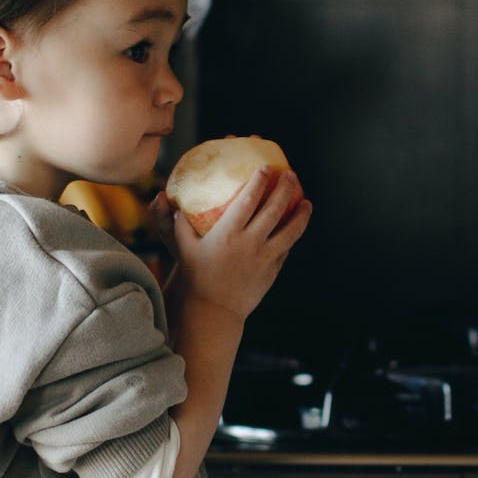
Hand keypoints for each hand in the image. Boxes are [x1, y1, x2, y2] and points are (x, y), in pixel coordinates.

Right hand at [171, 165, 310, 323]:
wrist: (214, 311)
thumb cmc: (196, 278)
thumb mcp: (184, 249)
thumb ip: (179, 225)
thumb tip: (170, 204)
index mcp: (228, 233)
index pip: (248, 200)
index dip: (258, 181)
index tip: (265, 167)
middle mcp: (250, 242)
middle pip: (274, 209)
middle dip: (285, 188)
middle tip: (290, 174)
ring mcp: (265, 257)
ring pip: (290, 230)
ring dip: (301, 213)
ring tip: (307, 202)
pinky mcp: (273, 270)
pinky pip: (286, 248)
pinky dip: (293, 236)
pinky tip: (295, 228)